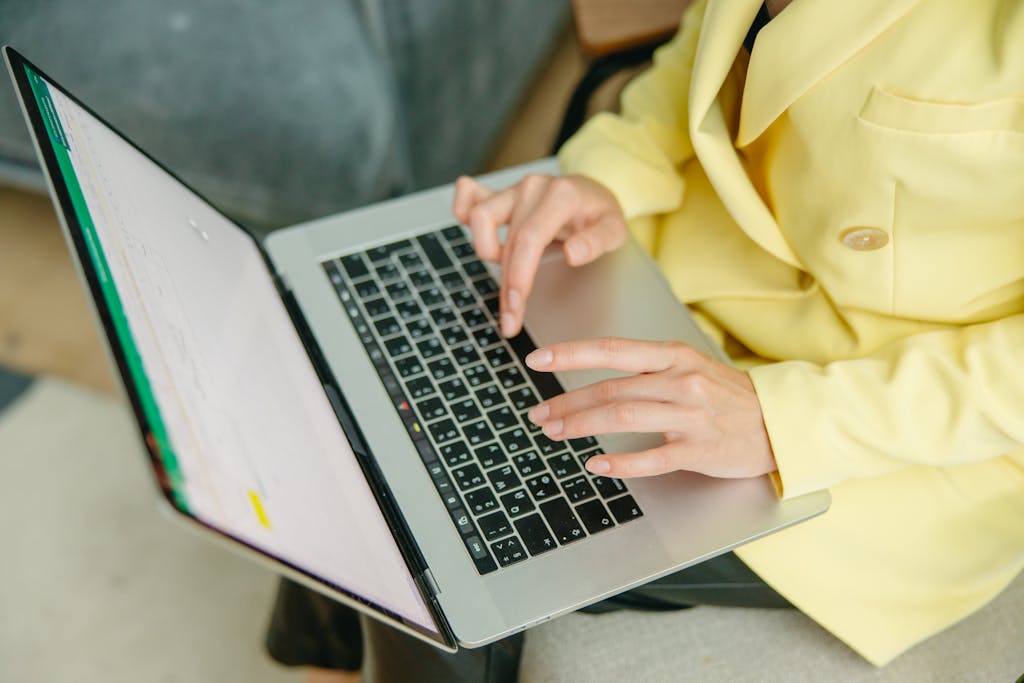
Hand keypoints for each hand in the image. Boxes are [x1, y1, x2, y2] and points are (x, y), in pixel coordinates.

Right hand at [451, 174, 626, 337]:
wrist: (592, 192)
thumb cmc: (600, 214)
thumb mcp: (615, 229)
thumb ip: (597, 242)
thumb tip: (573, 254)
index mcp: (560, 196)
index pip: (528, 240)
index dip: (517, 276)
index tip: (514, 307)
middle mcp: (532, 188)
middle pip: (505, 241)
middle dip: (505, 287)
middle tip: (510, 321)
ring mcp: (513, 189)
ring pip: (478, 218)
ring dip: (487, 250)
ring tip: (510, 269)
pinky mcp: (500, 195)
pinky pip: (468, 196)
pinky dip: (462, 212)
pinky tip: (473, 233)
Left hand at [524, 338, 776, 478]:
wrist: (781, 422)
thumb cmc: (729, 396)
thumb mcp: (690, 367)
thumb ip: (648, 370)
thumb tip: (597, 379)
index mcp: (674, 357)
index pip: (613, 350)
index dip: (571, 354)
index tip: (537, 359)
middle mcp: (680, 382)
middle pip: (611, 390)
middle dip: (566, 402)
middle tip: (538, 414)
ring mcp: (690, 416)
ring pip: (624, 418)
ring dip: (582, 426)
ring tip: (555, 433)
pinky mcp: (700, 450)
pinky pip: (653, 457)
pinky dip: (621, 462)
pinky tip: (596, 465)